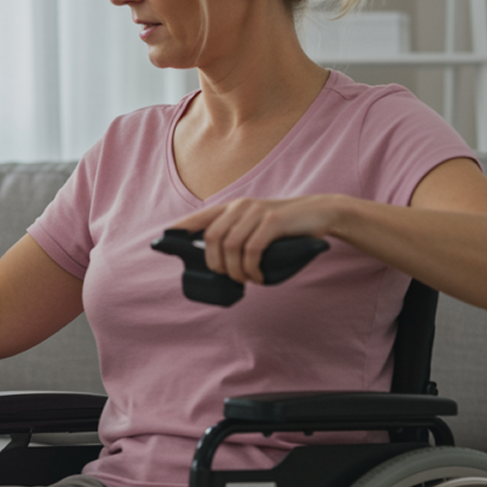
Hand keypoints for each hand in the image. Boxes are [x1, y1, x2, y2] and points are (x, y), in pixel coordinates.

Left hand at [170, 194, 345, 284]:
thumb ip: (238, 235)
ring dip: (235, 270)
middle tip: (227, 277)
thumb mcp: (257, 225)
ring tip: (245, 280)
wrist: (321, 212)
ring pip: (230, 246)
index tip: (166, 238)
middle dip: (215, 263)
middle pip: (211, 238)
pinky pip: (252, 250)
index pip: (199, 217)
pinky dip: (251, 268)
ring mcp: (256, 213)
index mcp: (233, 207)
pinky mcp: (273, 222)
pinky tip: (258, 277)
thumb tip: (218, 263)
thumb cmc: (286, 227)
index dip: (181, 228)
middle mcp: (240, 207)